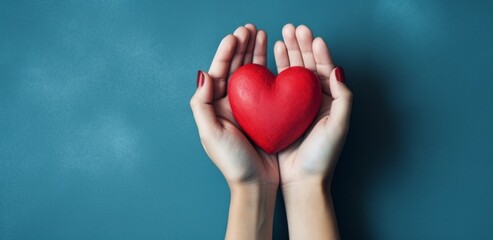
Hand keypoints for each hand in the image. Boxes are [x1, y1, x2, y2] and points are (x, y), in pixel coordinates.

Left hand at [190, 24, 278, 187]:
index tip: (235, 35)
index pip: (219, 71)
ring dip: (255, 53)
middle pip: (235, 67)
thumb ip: (201, 104)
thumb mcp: (210, 134)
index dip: (226, 52)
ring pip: (251, 73)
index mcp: (216, 106)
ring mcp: (250, 108)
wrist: (257, 185)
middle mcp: (232, 104)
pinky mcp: (267, 113)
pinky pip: (268, 86)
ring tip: (261, 34)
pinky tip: (275, 57)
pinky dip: (270, 69)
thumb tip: (203, 73)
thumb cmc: (233, 163)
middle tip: (250, 28)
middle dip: (241, 46)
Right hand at [273, 23, 351, 188]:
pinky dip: (276, 67)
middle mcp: (315, 100)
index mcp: (330, 101)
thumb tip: (338, 70)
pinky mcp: (280, 111)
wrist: (301, 181)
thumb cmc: (322, 156)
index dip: (319, 52)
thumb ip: (343, 97)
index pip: (326, 69)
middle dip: (302, 45)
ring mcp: (297, 105)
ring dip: (289, 52)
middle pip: (309, 65)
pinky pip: (278, 85)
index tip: (312, 36)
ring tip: (282, 35)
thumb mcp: (338, 126)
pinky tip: (271, 55)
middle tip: (293, 28)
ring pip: (293, 71)